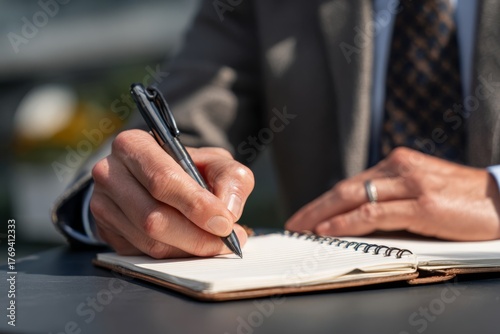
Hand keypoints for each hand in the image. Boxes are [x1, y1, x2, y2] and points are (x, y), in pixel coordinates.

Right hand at [90, 129, 253, 257]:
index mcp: (134, 145)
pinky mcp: (106, 232)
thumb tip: (228, 213)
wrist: (158, 179)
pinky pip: (143, 254)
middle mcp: (110, 174)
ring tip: (215, 244)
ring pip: (150, 241)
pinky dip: (175, 255)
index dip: (196, 205)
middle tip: (226, 240)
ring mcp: (102, 206)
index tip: (224, 223)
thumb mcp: (215, 161)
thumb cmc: (189, 168)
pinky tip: (192, 246)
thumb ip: (230, 179)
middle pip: (153, 217)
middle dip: (196, 235)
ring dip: (189, 249)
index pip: (163, 180)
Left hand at [285, 147, 499, 240]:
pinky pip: (373, 213)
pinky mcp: (422, 205)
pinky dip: (346, 222)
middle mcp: (399, 168)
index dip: (324, 201)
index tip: (306, 214)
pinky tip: (327, 230)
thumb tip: (358, 215)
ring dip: (321, 215)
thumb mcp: (421, 190)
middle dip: (315, 207)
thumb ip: (392, 196)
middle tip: (293, 223)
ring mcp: (410, 184)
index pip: (351, 183)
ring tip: (301, 229)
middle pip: (344, 188)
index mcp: (397, 163)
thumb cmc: (462, 199)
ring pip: (353, 198)